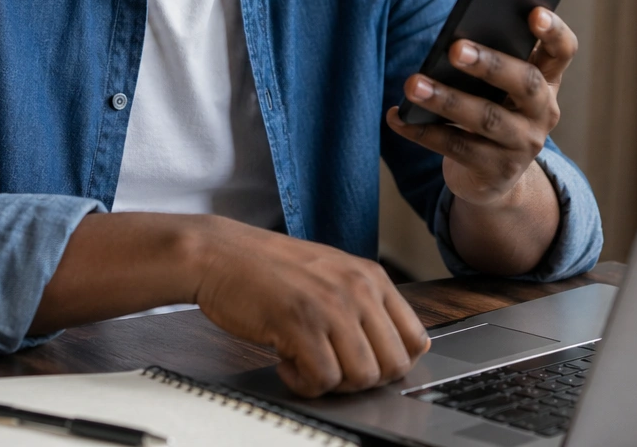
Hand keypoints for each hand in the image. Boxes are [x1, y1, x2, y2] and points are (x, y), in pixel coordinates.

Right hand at [191, 217, 429, 396]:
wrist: (220, 253)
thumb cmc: (269, 267)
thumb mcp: (332, 274)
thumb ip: (366, 303)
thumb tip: (402, 346)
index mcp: (371, 277)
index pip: (415, 338)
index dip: (392, 364)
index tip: (365, 365)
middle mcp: (358, 289)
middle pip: (394, 365)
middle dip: (363, 380)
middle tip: (331, 367)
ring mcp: (330, 306)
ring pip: (362, 377)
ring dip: (333, 383)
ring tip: (305, 362)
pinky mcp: (300, 324)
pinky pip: (323, 379)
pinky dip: (304, 383)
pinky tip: (286, 363)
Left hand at [386, 7, 574, 205]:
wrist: (493, 176)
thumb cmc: (492, 111)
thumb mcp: (499, 88)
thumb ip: (490, 61)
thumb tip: (452, 40)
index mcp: (546, 81)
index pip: (563, 51)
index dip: (554, 31)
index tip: (534, 12)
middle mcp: (543, 113)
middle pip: (526, 83)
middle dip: (490, 64)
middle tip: (455, 48)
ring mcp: (523, 145)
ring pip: (487, 119)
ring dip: (447, 99)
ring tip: (414, 84)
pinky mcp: (496, 171)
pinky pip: (456, 147)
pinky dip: (422, 131)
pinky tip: (397, 117)